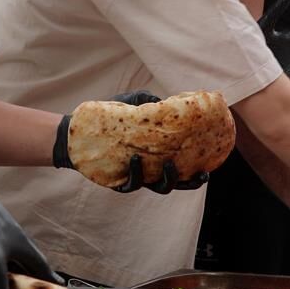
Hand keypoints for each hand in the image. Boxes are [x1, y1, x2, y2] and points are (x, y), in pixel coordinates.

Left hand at [52, 91, 210, 193]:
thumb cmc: (111, 118)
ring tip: (168, 163)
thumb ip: (149, 101)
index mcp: (159, 157)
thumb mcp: (133, 104)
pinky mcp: (119, 182)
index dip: (198, 174)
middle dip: (190, 182)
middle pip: (177, 184)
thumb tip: (165, 99)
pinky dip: (136, 174)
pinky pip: (131, 184)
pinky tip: (136, 159)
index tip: (208, 168)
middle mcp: (151, 171)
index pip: (184, 170)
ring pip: (158, 188)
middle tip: (198, 173)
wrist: (81, 132)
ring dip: (167, 178)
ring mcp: (137, 178)